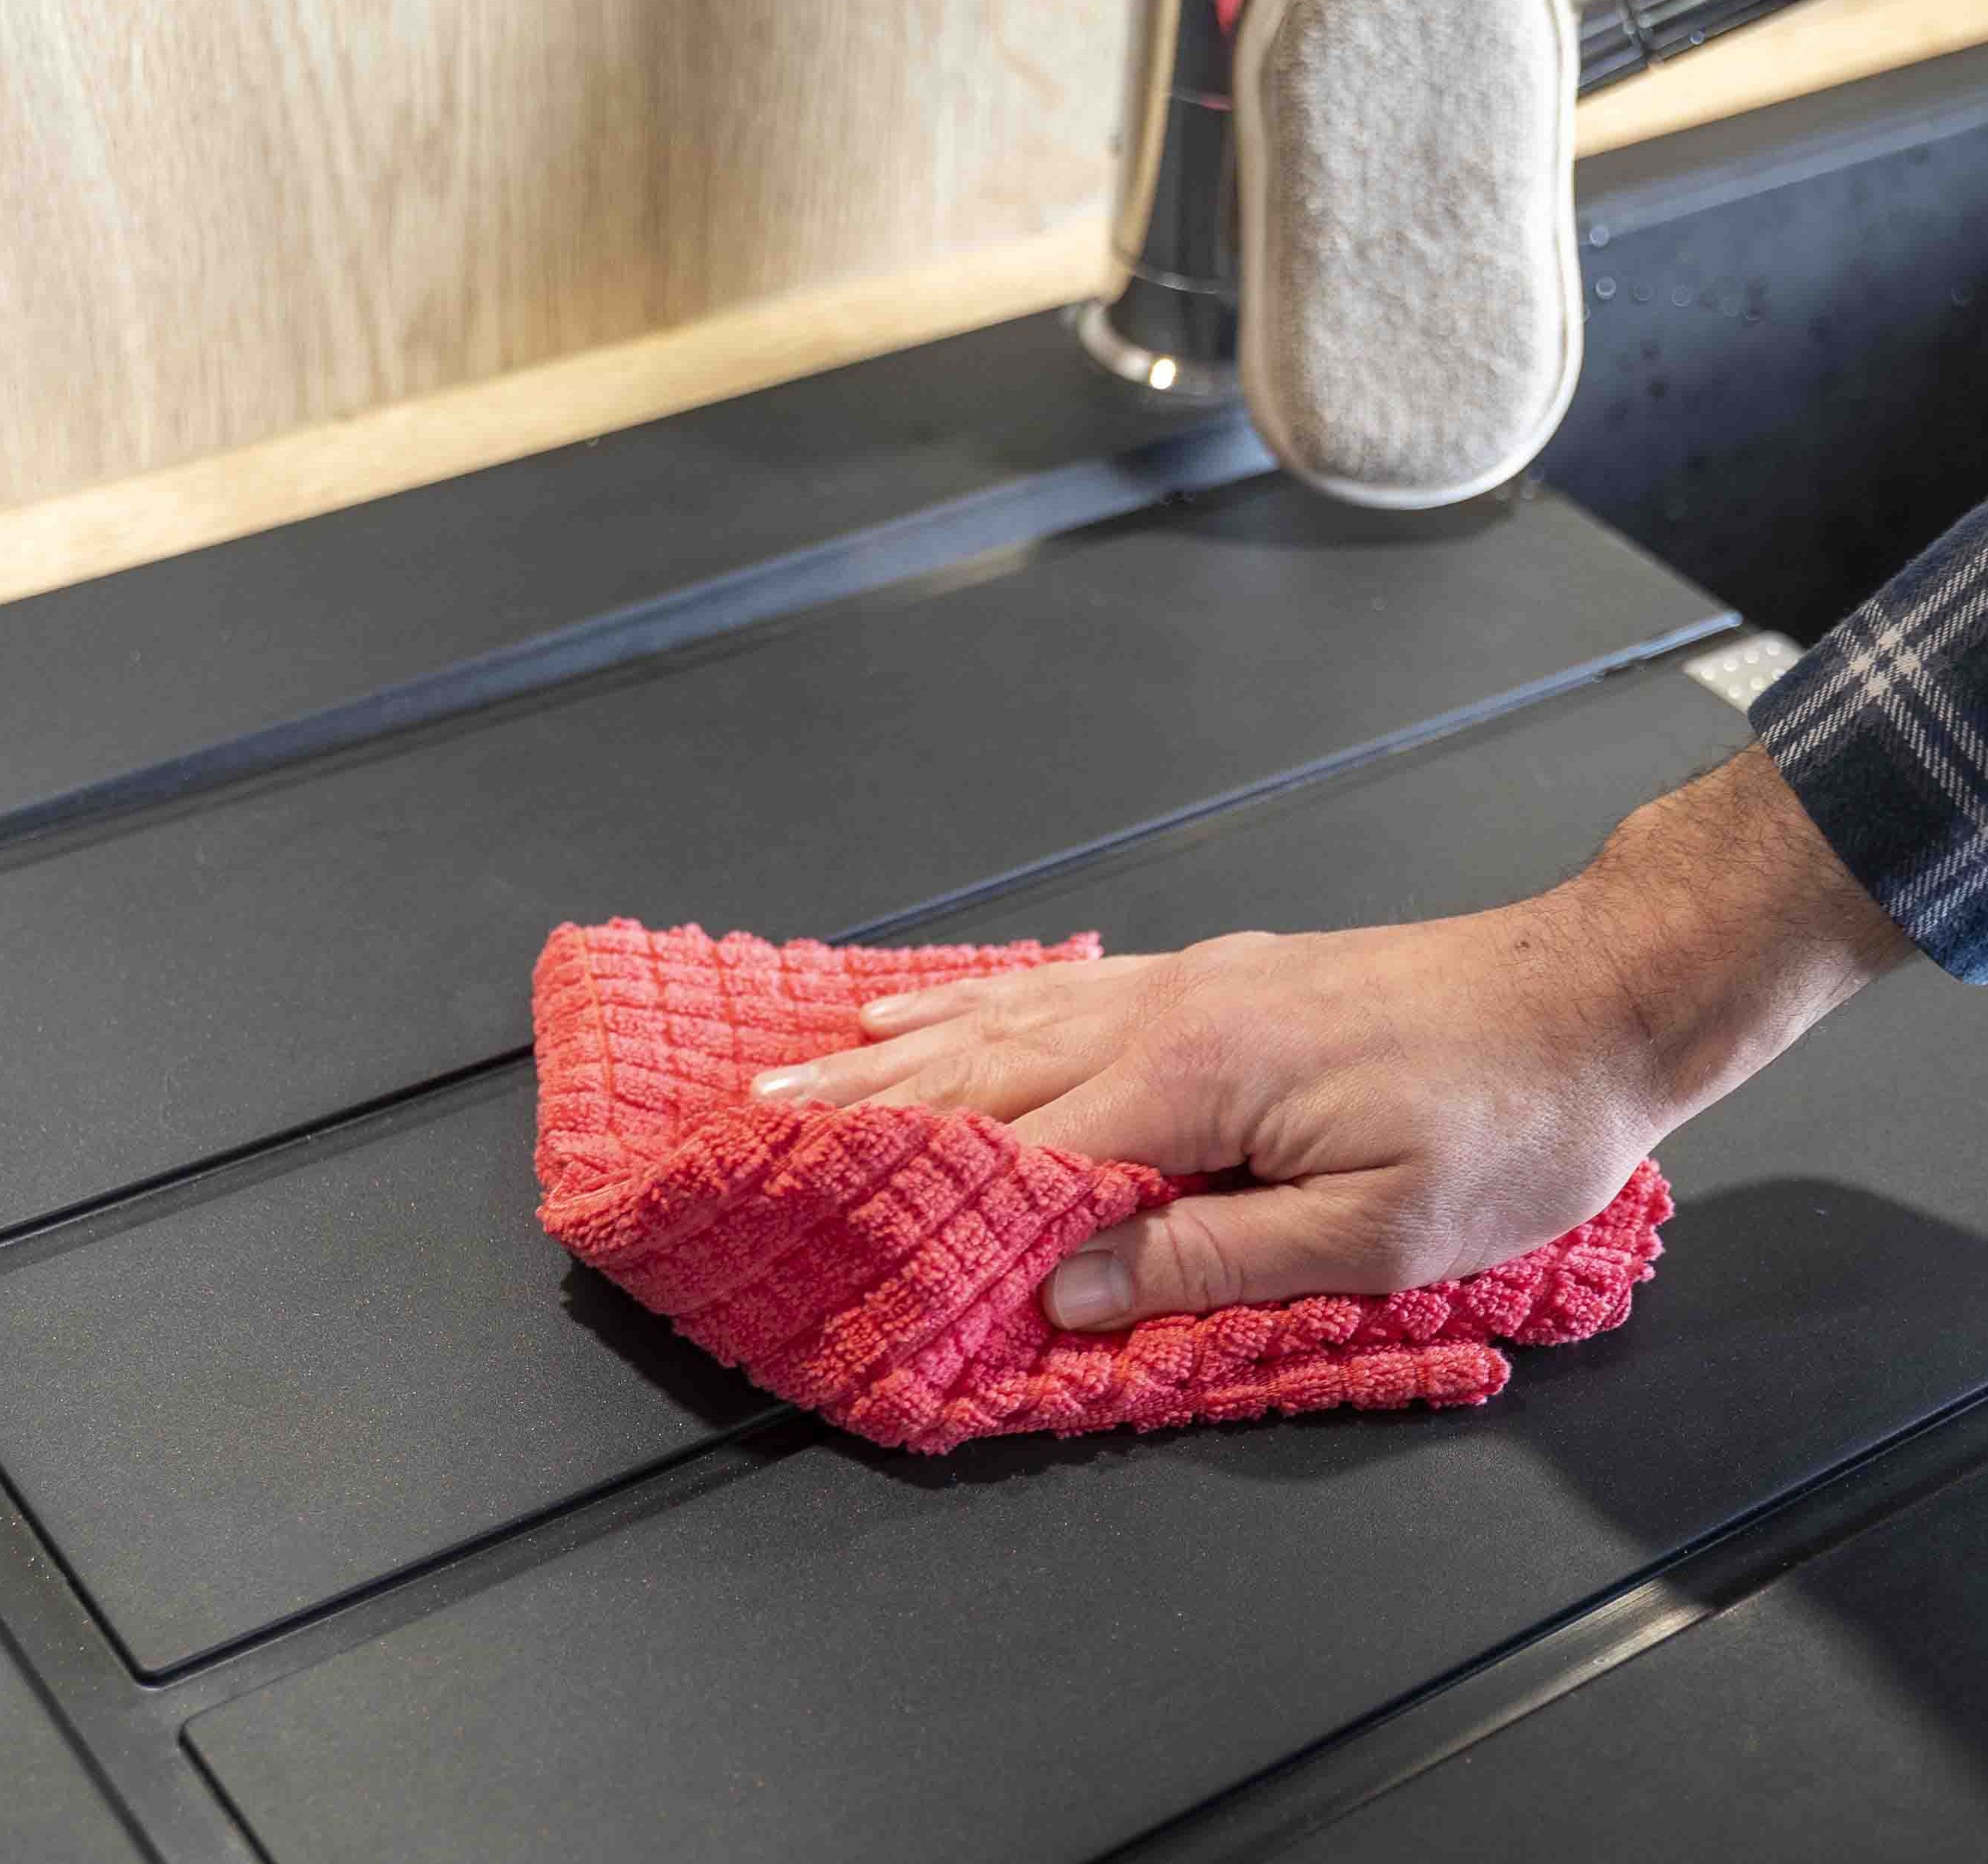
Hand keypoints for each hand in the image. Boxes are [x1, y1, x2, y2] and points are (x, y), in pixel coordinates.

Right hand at [750, 747, 1910, 1329]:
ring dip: (891, 1049)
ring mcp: (1181, 983)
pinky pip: (1053, 988)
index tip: (803, 1198)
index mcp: (1191, 1080)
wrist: (1596, 995)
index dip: (904, 1180)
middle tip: (749, 1121)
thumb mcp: (1376, 1233)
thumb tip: (1068, 1284)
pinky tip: (926, 1006)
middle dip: (857, 1101)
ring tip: (799, 1065)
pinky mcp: (1210, 975)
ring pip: (1001, 1018)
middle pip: (977, 1067)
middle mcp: (1162, 1014)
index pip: (1015, 1145)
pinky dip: (970, 1001)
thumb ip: (1212, 1256)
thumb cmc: (1506, 1126)